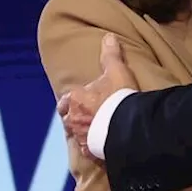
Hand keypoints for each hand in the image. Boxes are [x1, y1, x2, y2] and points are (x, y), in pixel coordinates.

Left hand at [56, 33, 137, 161]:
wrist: (128, 126)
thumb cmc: (119, 97)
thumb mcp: (117, 71)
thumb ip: (111, 55)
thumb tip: (109, 37)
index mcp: (75, 99)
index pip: (63, 102)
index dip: (69, 102)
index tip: (74, 102)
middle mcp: (74, 119)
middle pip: (67, 120)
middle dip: (74, 119)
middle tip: (85, 117)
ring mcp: (81, 137)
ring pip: (75, 136)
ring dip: (82, 133)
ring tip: (94, 132)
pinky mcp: (91, 153)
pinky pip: (87, 151)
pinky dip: (92, 148)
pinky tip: (100, 147)